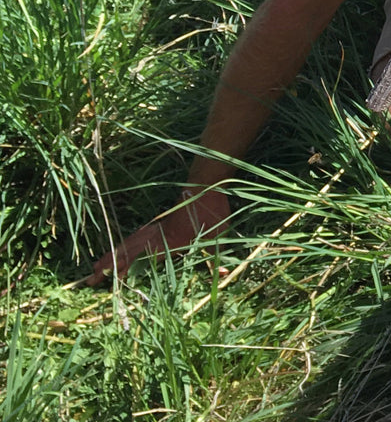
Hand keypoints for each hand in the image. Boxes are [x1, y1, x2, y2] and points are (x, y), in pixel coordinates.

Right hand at [81, 186, 231, 285]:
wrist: (206, 185)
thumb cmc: (213, 211)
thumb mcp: (218, 236)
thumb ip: (217, 258)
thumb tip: (224, 275)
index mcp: (167, 242)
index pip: (139, 259)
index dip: (124, 270)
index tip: (110, 281)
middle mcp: (156, 236)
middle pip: (126, 252)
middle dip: (108, 267)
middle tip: (89, 280)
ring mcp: (155, 228)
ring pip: (127, 244)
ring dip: (111, 257)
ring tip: (95, 268)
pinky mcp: (157, 224)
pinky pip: (135, 237)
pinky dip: (123, 246)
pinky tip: (119, 251)